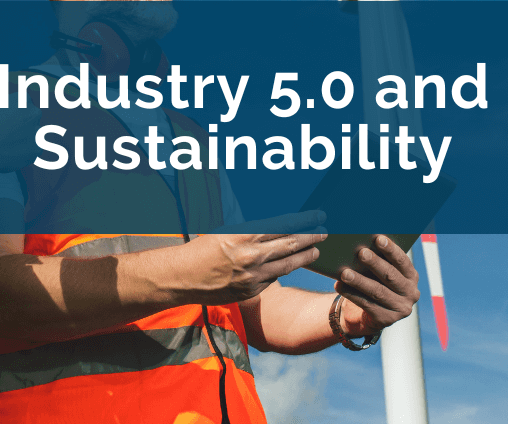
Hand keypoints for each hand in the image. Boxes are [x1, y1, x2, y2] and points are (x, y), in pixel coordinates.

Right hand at [0, 97, 40, 172]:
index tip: (10, 119)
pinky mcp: (36, 151)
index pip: (25, 103)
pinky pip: (32, 150)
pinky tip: (11, 154)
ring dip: (26, 139)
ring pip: (35, 135)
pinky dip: (24, 153)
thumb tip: (10, 110)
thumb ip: (6, 107)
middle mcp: (34, 114)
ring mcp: (38, 133)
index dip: (17, 112)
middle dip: (24, 125)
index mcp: (23, 99)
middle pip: (33, 118)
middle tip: (10, 133)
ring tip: (9, 145)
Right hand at [182, 211, 326, 305]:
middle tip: (324, 231)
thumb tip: (277, 220)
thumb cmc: (202, 248)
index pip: (282, 224)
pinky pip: (274, 279)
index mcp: (243, 234)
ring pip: (288, 265)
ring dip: (305, 256)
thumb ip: (252, 226)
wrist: (182, 278)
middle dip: (311, 237)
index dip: (304, 220)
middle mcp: (250, 255)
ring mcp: (252, 276)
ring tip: (316, 250)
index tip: (319, 215)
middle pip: (291, 244)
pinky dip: (284, 269)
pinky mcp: (251, 292)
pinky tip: (292, 264)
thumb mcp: (226, 229)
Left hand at [335, 235, 420, 335]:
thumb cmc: (374, 283)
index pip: (402, 261)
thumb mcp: (380, 273)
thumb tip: (361, 242)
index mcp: (411, 276)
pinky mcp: (387, 320)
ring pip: (377, 292)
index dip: (391, 250)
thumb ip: (378, 260)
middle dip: (375, 263)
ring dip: (360, 281)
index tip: (379, 238)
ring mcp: (400, 308)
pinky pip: (367, 305)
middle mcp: (410, 293)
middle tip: (361, 252)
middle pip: (390, 276)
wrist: (369, 314)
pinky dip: (351, 294)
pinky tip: (339, 286)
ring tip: (344, 272)